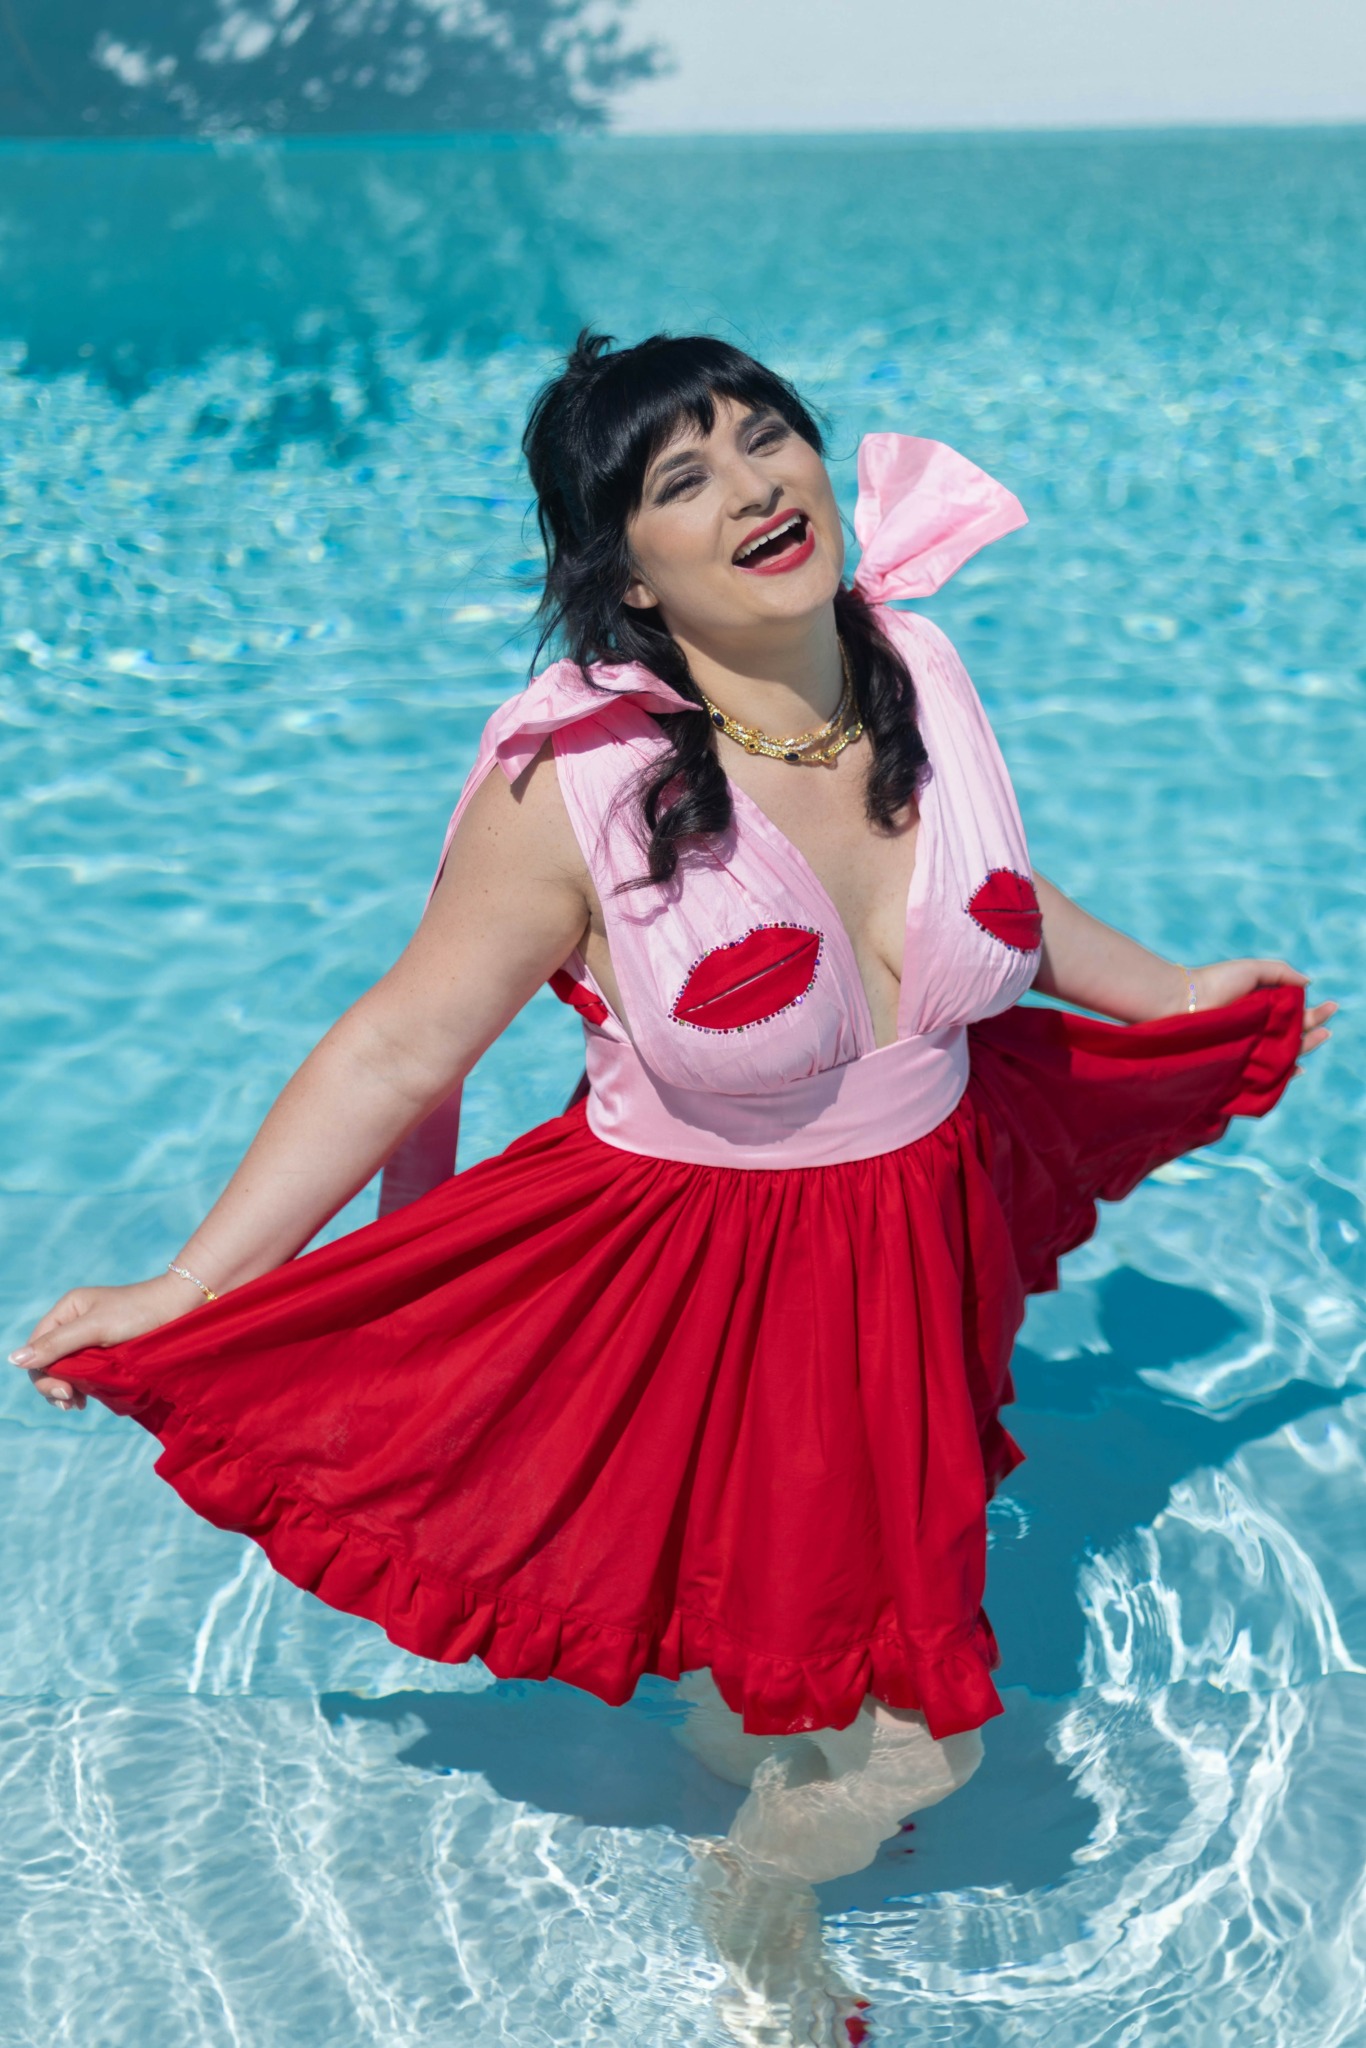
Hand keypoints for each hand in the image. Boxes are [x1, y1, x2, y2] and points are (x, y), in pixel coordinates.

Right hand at [8, 1271, 207, 1411]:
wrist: (180, 1307)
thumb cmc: (138, 1314)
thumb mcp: (94, 1329)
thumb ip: (57, 1345)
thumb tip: (13, 1361)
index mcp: (67, 1310)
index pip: (38, 1346)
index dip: (43, 1373)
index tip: (64, 1392)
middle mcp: (75, 1322)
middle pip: (49, 1360)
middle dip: (54, 1384)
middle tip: (70, 1403)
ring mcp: (90, 1337)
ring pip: (66, 1368)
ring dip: (67, 1388)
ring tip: (77, 1404)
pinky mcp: (107, 1350)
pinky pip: (84, 1371)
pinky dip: (82, 1386)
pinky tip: (86, 1398)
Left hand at [1187, 958, 1335, 1061]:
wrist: (1182, 1002)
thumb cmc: (1214, 982)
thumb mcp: (1252, 969)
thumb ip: (1281, 973)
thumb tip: (1308, 984)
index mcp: (1261, 1007)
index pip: (1293, 1014)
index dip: (1313, 1014)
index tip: (1330, 1008)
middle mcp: (1256, 1028)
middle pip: (1292, 1035)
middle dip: (1313, 1033)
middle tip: (1328, 1031)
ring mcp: (1248, 1047)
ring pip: (1282, 1054)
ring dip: (1303, 1050)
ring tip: (1320, 1040)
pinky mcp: (1238, 1063)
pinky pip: (1264, 1072)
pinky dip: (1281, 1073)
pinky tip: (1296, 1069)